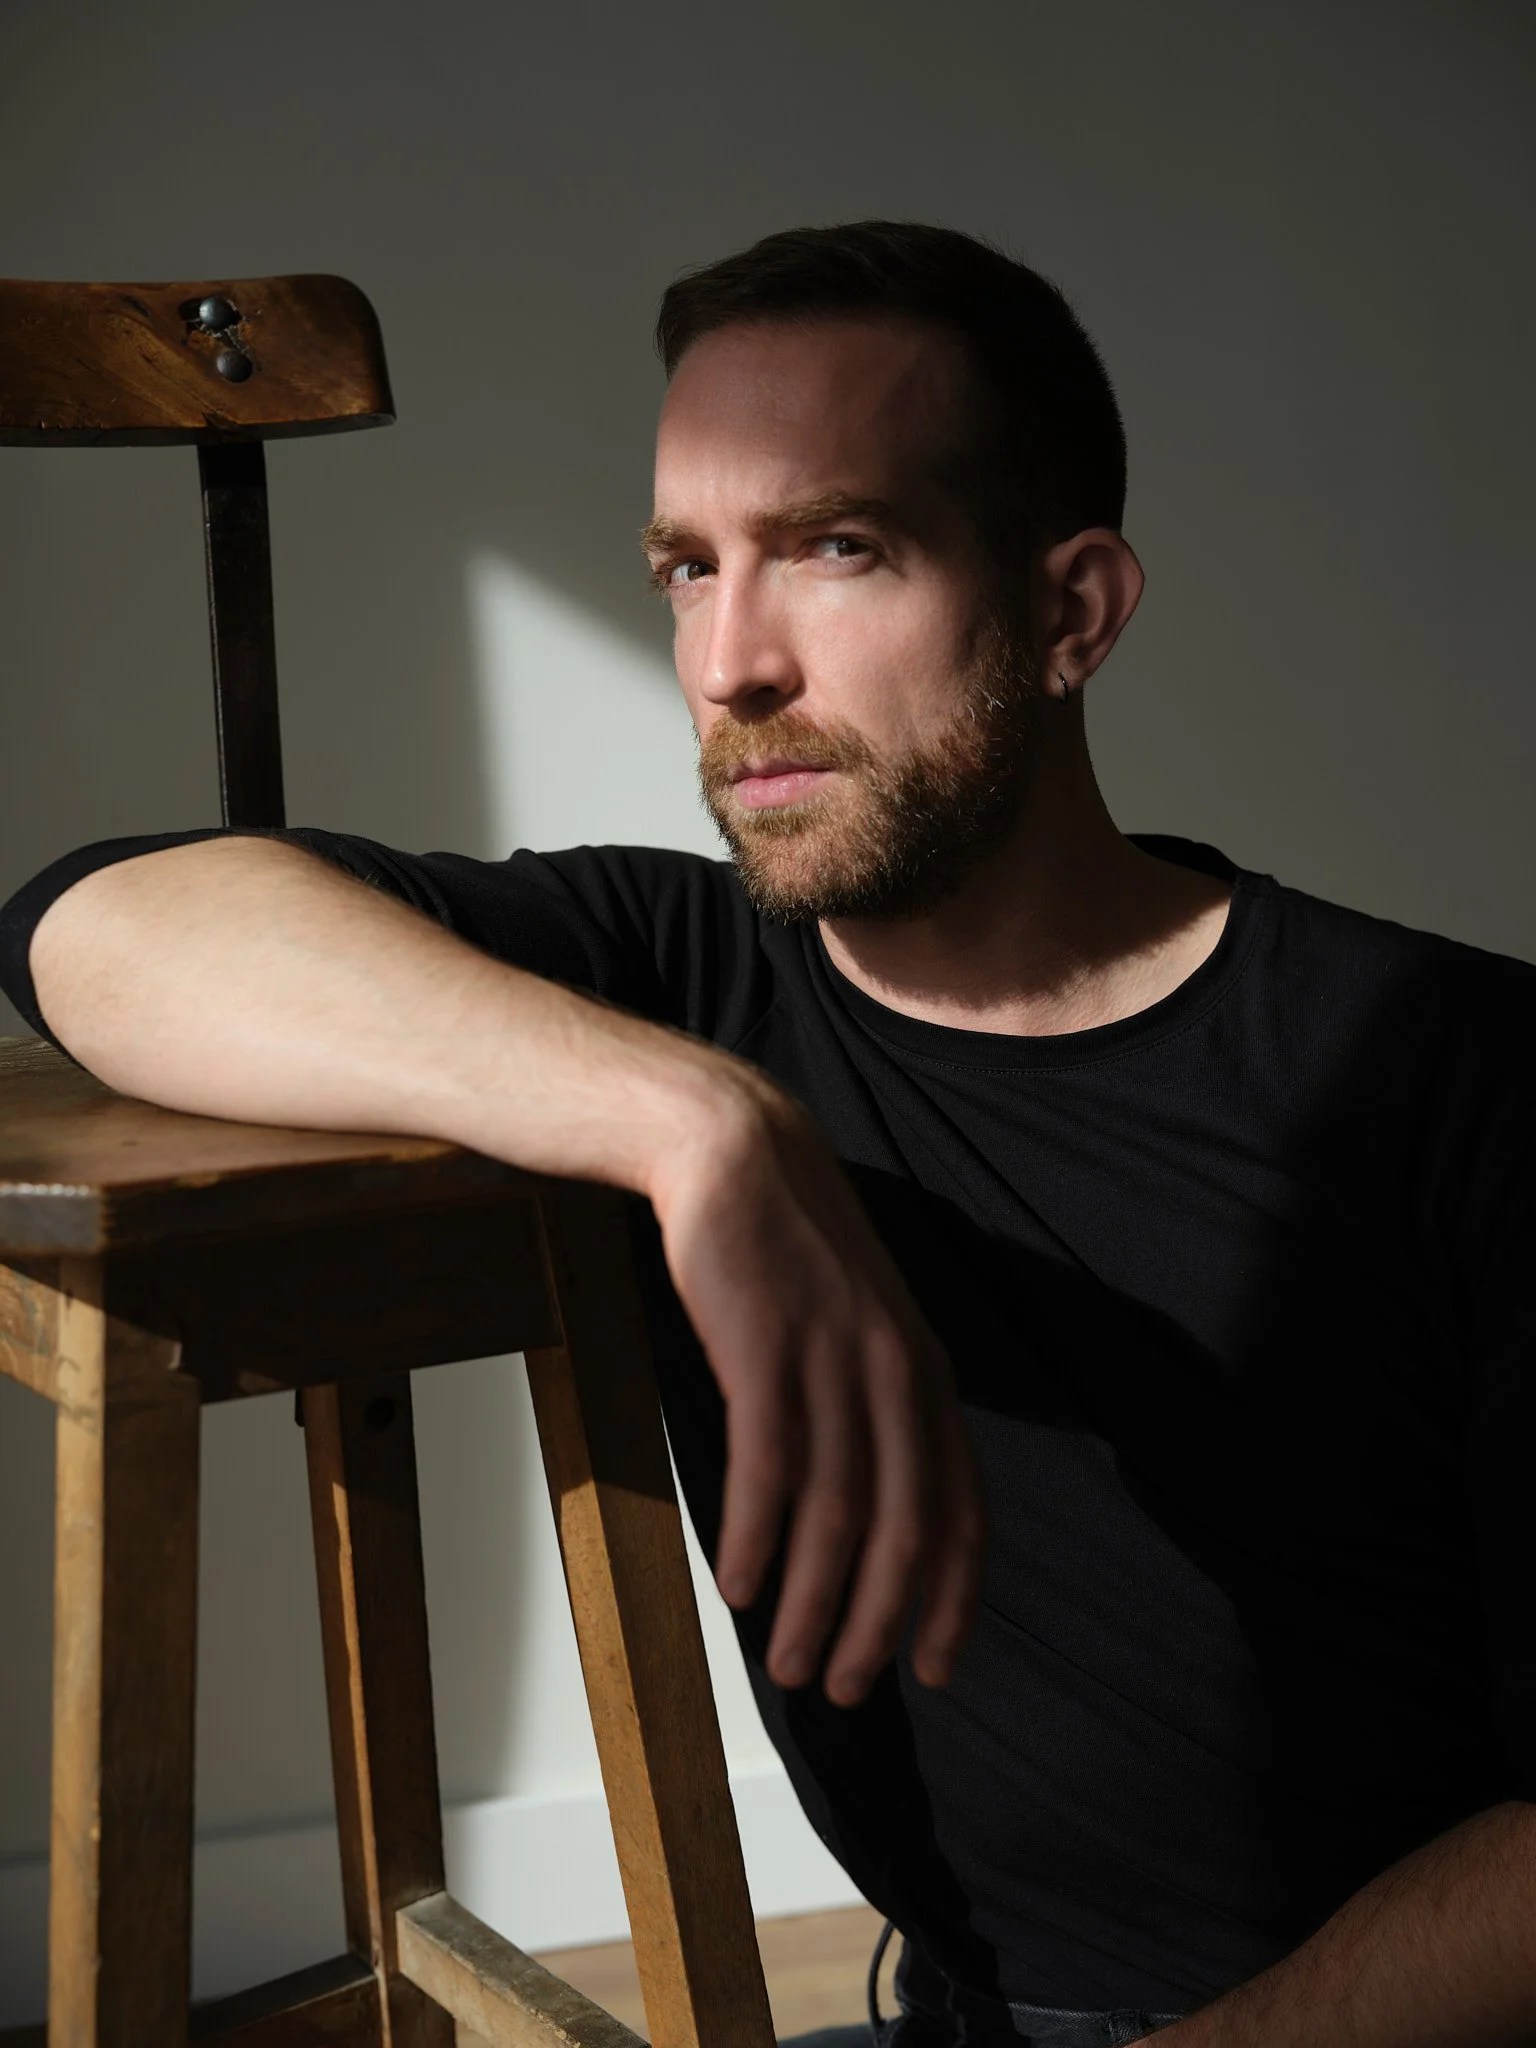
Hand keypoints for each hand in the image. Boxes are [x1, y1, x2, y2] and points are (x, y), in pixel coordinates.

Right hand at [649, 1080, 983, 1705]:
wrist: (736, 1152)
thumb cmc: (791, 1250)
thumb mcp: (863, 1324)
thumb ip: (878, 1404)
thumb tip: (868, 1508)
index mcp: (927, 1373)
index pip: (963, 1509)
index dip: (954, 1598)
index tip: (935, 1669)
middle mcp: (895, 1372)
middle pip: (904, 1528)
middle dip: (879, 1622)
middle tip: (848, 1688)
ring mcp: (833, 1358)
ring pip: (836, 1512)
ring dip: (814, 1601)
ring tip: (789, 1662)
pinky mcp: (765, 1346)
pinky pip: (769, 1466)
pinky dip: (758, 1537)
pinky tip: (741, 1583)